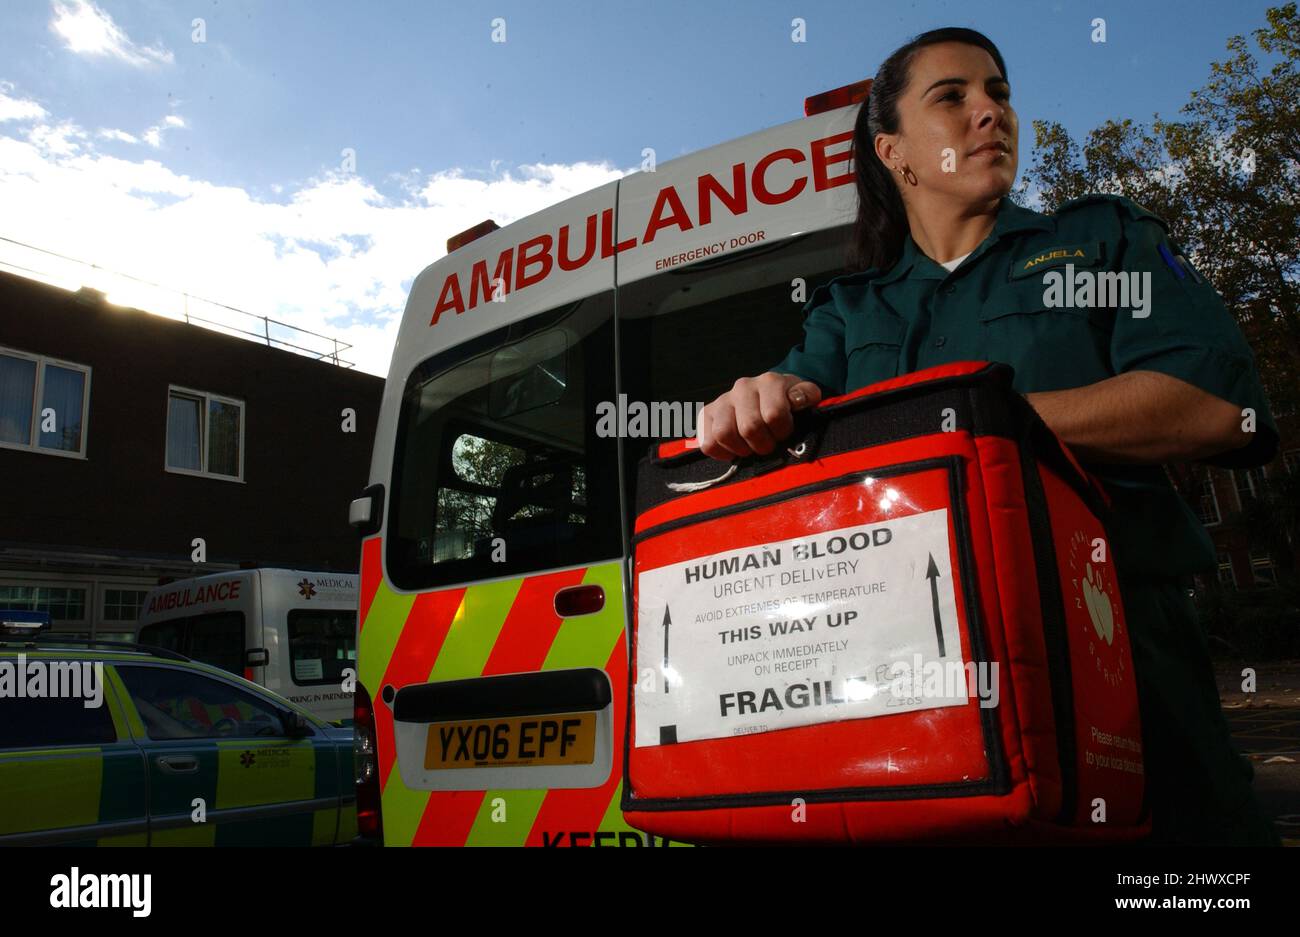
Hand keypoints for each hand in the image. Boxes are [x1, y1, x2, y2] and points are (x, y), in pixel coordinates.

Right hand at [697, 372, 821, 460]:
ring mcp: (722, 400)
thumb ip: (807, 395)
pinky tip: (735, 448)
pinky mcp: (707, 414)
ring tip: (750, 447)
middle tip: (768, 444)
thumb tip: (796, 400)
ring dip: (741, 449)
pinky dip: (721, 453)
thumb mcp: (804, 394)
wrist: (767, 394)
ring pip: (724, 433)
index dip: (782, 431)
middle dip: (763, 444)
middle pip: (749, 427)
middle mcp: (743, 387)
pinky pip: (707, 442)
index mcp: (769, 382)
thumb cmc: (788, 401)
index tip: (784, 432)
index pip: (773, 415)